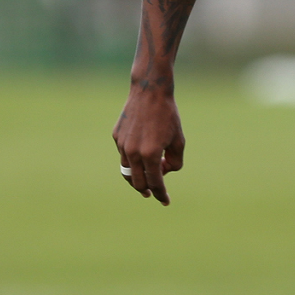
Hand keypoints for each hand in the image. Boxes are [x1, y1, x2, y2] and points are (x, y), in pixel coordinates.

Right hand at [113, 84, 184, 204]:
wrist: (150, 92)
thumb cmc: (168, 116)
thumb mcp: (179, 140)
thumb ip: (174, 161)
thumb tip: (163, 173)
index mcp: (150, 154)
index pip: (155, 182)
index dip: (161, 194)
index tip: (166, 202)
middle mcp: (132, 152)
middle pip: (137, 182)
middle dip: (147, 189)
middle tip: (154, 192)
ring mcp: (121, 145)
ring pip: (127, 170)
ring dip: (137, 177)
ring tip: (146, 179)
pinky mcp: (116, 137)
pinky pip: (123, 155)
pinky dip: (132, 160)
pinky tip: (141, 155)